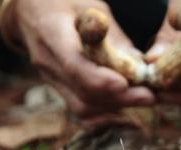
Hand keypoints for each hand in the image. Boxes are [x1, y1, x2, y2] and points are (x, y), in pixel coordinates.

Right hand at [7, 0, 155, 115]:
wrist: (30, 11)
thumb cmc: (66, 2)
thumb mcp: (91, 7)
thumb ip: (112, 35)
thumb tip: (140, 64)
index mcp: (51, 32)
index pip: (74, 64)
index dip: (100, 79)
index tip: (126, 84)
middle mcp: (47, 60)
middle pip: (83, 92)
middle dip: (119, 98)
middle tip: (150, 97)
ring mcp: (50, 77)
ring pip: (83, 105)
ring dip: (116, 105)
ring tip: (143, 98)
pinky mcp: (58, 87)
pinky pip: (81, 107)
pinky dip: (105, 107)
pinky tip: (126, 100)